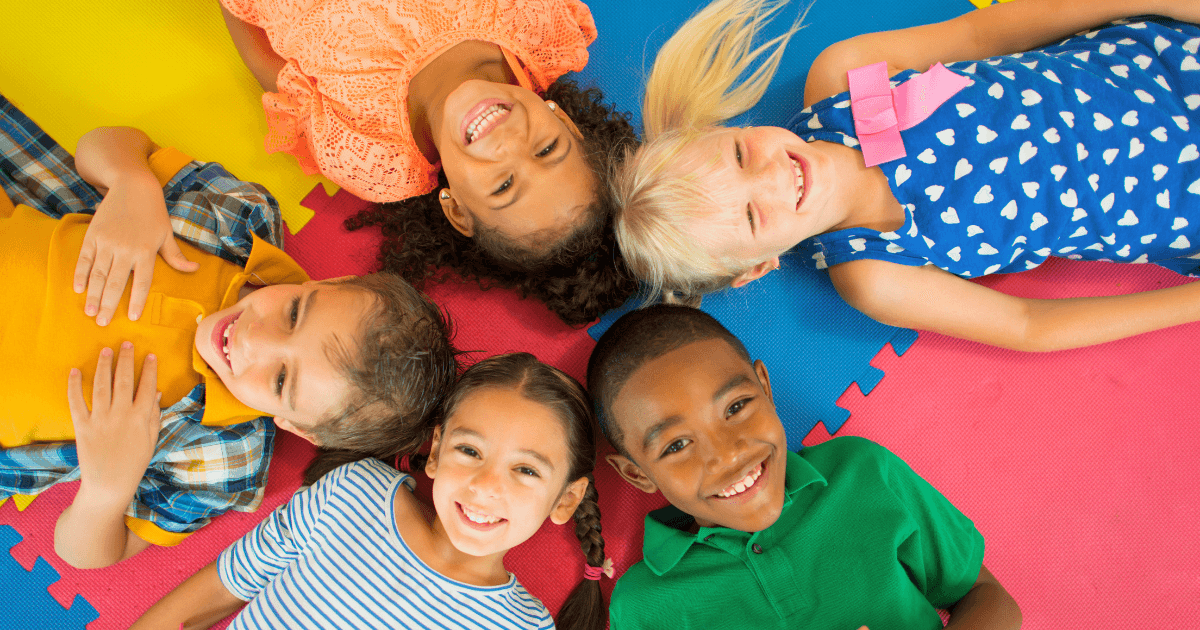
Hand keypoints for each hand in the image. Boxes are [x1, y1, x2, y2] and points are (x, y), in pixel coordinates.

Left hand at [68, 342, 162, 505]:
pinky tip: (76, 372)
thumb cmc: (134, 463)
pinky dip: (75, 386)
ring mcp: (100, 419)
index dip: (149, 369)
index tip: (149, 355)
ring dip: (104, 366)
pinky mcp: (83, 426)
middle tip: (126, 344)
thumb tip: (156, 392)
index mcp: (141, 417)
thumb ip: (154, 414)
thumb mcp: (151, 439)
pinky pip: (77, 402)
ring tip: (106, 351)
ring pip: (102, 386)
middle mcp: (121, 414)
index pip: (146, 386)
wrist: (110, 485)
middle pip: (123, 380)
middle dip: (126, 359)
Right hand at [73, 172, 198, 325]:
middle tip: (103, 323)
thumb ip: (176, 256)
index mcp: (146, 251)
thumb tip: (194, 270)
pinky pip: (85, 259)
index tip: (133, 317)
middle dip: (109, 305)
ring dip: (93, 295)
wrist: (132, 186)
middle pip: (117, 283)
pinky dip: (80, 275)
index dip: (137, 300)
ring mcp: (107, 242)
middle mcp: (126, 249)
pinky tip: (78, 289)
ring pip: (99, 274)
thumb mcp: (167, 233)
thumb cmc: (153, 213)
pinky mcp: (93, 235)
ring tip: (90, 313)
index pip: (142, 282)